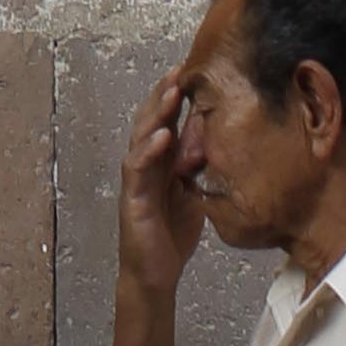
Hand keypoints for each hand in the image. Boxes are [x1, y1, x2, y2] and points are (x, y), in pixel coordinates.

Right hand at [117, 66, 204, 301]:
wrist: (156, 274)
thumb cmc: (172, 234)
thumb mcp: (193, 192)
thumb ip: (198, 166)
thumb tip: (213, 137)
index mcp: (161, 161)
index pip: (166, 120)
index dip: (175, 96)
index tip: (191, 71)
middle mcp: (146, 164)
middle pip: (151, 120)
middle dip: (164, 94)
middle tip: (179, 71)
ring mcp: (136, 179)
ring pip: (142, 137)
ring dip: (156, 114)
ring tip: (171, 93)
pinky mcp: (132, 198)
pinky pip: (137, 168)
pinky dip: (148, 150)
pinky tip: (162, 137)